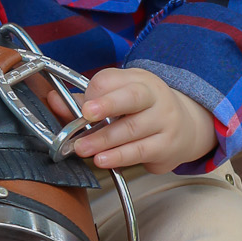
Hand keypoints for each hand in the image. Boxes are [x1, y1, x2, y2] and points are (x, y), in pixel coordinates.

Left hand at [46, 66, 216, 173]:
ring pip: (132, 129)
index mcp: (139, 80)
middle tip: (85, 115)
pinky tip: (103, 160)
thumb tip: (53, 99)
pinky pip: (140, 151)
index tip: (82, 106)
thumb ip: (85, 101)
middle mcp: (155, 96)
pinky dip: (119, 157)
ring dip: (104, 140)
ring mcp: (164, 121)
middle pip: (131, 97)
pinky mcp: (166, 145)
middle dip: (107, 105)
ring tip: (83, 148)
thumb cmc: (143, 110)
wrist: (188, 127)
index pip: (113, 80)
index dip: (96, 92)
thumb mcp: (119, 98)